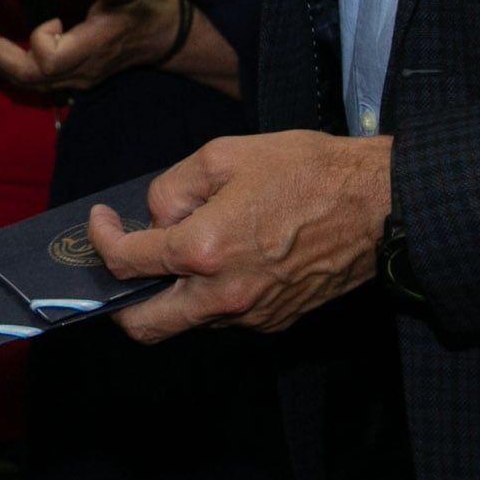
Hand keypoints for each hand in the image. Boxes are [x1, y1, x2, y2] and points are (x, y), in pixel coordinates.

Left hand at [0, 0, 233, 98]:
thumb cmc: (147, 9)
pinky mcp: (72, 76)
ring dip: (0, 59)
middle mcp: (79, 71)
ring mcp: (75, 78)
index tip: (53, 16)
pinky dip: (13, 62)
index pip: (48, 60)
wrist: (166, 36)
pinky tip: (3, 42)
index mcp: (90, 49)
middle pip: (26, 78)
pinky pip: (34, 79)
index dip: (40, 38)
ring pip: (27, 82)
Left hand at [87, 130, 393, 340]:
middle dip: (118, 299)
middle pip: (145, 324)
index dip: (102, 239)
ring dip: (169, 292)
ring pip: (186, 320)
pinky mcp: (274, 321)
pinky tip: (223, 253)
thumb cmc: (306, 171)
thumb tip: (155, 218)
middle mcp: (223, 295)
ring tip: (182, 245)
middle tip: (119, 264)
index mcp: (205, 250)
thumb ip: (173, 188)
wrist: (377, 206)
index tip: (102, 221)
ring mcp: (251, 315)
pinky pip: (223, 316)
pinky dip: (208, 292)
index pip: (127, 262)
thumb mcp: (224, 155)